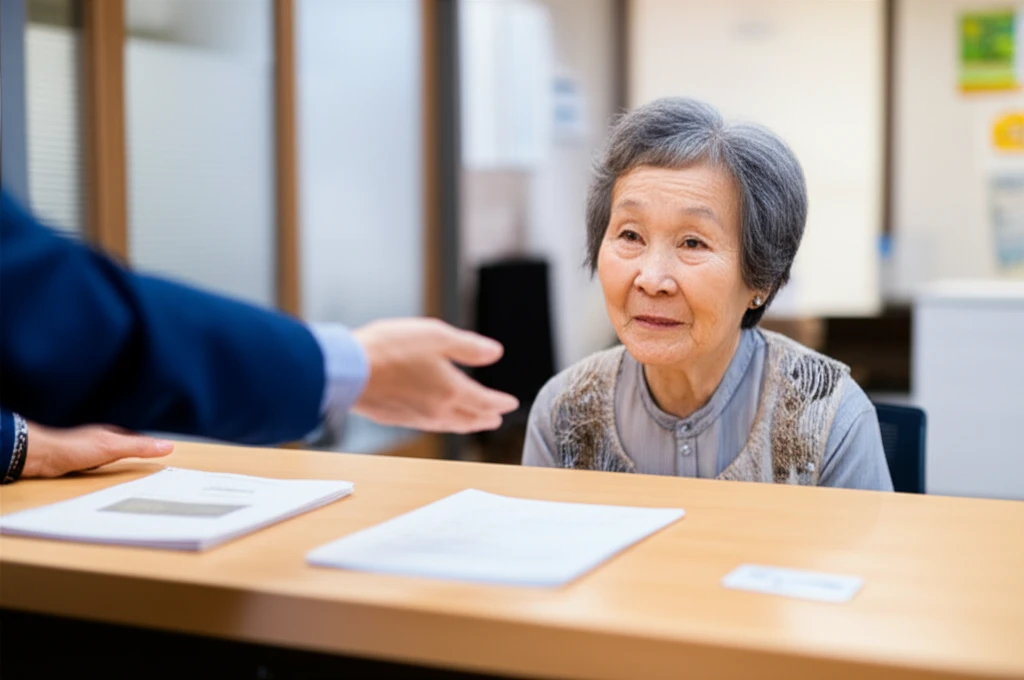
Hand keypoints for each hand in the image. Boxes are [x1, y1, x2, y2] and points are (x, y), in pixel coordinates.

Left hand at [21, 422, 174, 478]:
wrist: (40, 457)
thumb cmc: (73, 449)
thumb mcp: (113, 448)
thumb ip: (139, 447)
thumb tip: (166, 445)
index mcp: (112, 434)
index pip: (138, 440)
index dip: (150, 446)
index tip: (164, 451)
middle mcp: (101, 439)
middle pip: (125, 445)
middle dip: (137, 451)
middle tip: (151, 458)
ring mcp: (89, 449)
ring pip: (111, 454)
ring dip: (120, 459)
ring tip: (131, 465)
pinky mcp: (78, 460)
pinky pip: (98, 463)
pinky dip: (106, 467)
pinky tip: (103, 472)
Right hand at [351, 318, 518, 433]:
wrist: (349, 370)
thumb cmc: (391, 349)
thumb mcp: (437, 336)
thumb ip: (468, 347)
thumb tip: (495, 353)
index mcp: (451, 390)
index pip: (484, 401)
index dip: (500, 402)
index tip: (510, 403)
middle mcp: (437, 409)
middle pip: (469, 419)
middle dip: (485, 418)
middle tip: (496, 419)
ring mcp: (415, 417)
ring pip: (449, 425)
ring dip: (466, 424)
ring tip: (472, 422)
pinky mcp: (395, 418)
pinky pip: (428, 425)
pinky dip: (442, 424)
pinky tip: (436, 418)